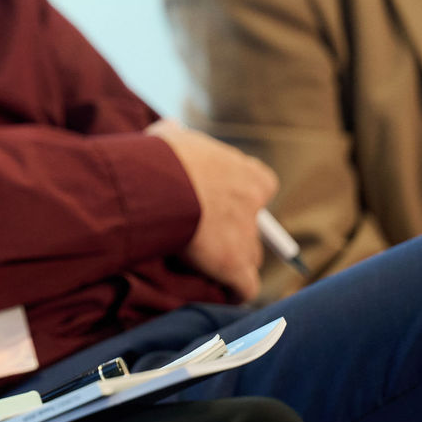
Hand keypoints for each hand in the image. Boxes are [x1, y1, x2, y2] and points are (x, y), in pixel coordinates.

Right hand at [145, 118, 275, 301]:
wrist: (160, 184)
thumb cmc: (162, 157)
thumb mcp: (170, 136)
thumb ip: (176, 135)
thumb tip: (170, 129)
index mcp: (246, 173)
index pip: (261, 186)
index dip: (243, 196)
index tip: (222, 202)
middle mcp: (254, 205)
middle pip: (255, 227)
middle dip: (237, 234)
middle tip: (208, 238)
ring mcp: (246, 237)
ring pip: (249, 258)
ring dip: (232, 262)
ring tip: (207, 267)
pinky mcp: (234, 265)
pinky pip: (245, 287)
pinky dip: (235, 291)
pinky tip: (222, 292)